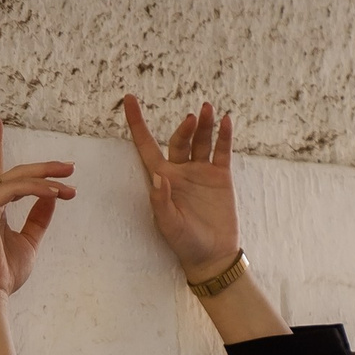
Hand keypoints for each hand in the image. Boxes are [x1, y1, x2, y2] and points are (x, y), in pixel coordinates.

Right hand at [0, 116, 74, 302]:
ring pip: (17, 177)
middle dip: (44, 166)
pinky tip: (56, 193)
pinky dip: (36, 189)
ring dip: (46, 177)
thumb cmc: (5, 273)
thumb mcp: (30, 241)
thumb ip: (38, 218)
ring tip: (70, 183)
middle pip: (15, 172)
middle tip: (70, 167)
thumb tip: (51, 197)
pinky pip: (14, 190)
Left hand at [123, 93, 240, 278]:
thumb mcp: (169, 226)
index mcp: (163, 179)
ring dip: (204, 125)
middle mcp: (181, 170)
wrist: (213, 255)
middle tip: (193, 117)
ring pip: (201, 141)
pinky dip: (224, 136)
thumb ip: (161, 202)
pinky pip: (221, 151)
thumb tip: (158, 177)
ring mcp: (201, 171)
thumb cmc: (185, 243)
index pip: (146, 145)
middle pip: (179, 139)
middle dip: (185, 127)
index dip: (137, 123)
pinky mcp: (220, 176)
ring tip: (208, 110)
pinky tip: (225, 122)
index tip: (129, 98)